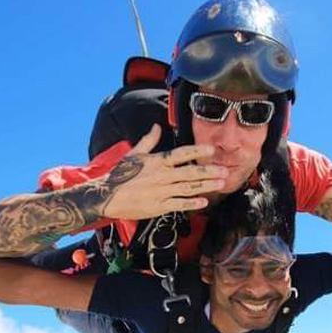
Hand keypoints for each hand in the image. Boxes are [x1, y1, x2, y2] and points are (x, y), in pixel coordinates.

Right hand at [101, 124, 229, 219]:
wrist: (107, 196)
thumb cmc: (121, 174)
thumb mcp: (134, 154)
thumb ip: (148, 140)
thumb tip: (157, 126)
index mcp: (157, 162)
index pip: (180, 154)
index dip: (196, 151)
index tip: (211, 150)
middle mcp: (161, 176)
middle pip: (189, 173)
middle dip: (208, 172)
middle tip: (224, 171)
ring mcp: (161, 192)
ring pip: (187, 188)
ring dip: (205, 186)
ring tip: (220, 184)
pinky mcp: (158, 206)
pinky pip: (178, 204)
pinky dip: (191, 203)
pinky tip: (203, 201)